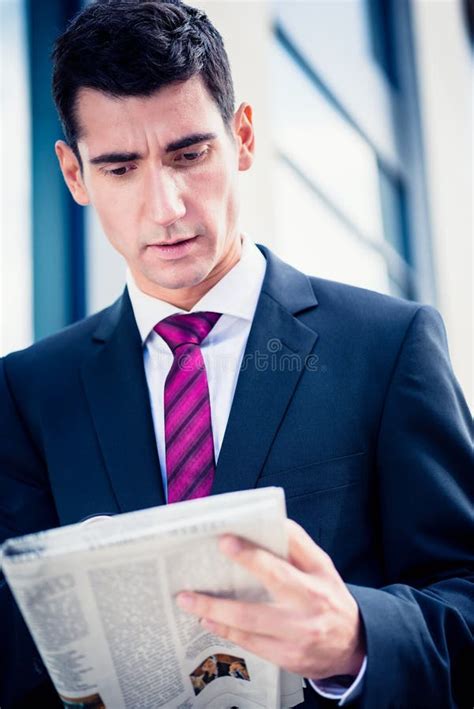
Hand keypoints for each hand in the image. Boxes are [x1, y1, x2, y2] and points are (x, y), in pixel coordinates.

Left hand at [176, 519, 364, 679]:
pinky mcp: (288, 659)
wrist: (354, 645)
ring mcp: (297, 638)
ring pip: (249, 625)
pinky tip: (207, 621)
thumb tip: (269, 521)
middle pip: (262, 599)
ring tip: (187, 601)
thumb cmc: (329, 596)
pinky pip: (251, 644)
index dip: (252, 554)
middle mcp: (307, 610)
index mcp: (315, 581)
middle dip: (223, 594)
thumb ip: (297, 544)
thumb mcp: (322, 566)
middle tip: (190, 586)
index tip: (225, 540)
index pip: (282, 563)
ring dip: (215, 614)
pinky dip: (226, 631)